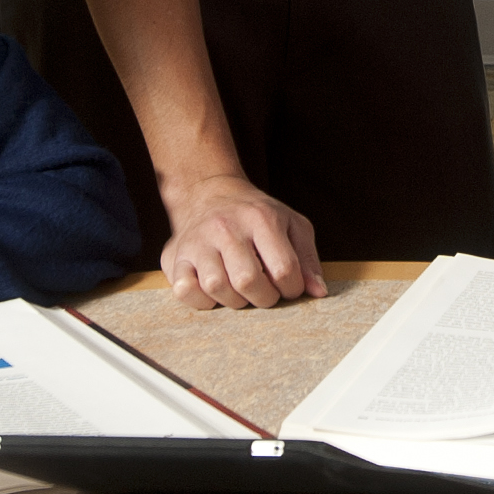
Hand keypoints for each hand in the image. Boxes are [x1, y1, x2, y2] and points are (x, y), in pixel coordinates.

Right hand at [158, 168, 326, 309]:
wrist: (209, 193)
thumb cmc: (256, 216)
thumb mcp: (291, 225)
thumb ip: (307, 259)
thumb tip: (318, 292)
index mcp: (261, 218)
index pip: (283, 270)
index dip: (291, 289)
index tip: (287, 287)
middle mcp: (226, 227)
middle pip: (248, 281)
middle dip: (264, 298)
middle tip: (265, 293)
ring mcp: (198, 242)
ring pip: (217, 288)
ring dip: (235, 300)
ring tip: (241, 291)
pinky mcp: (175, 257)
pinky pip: (185, 291)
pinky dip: (202, 301)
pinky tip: (215, 292)